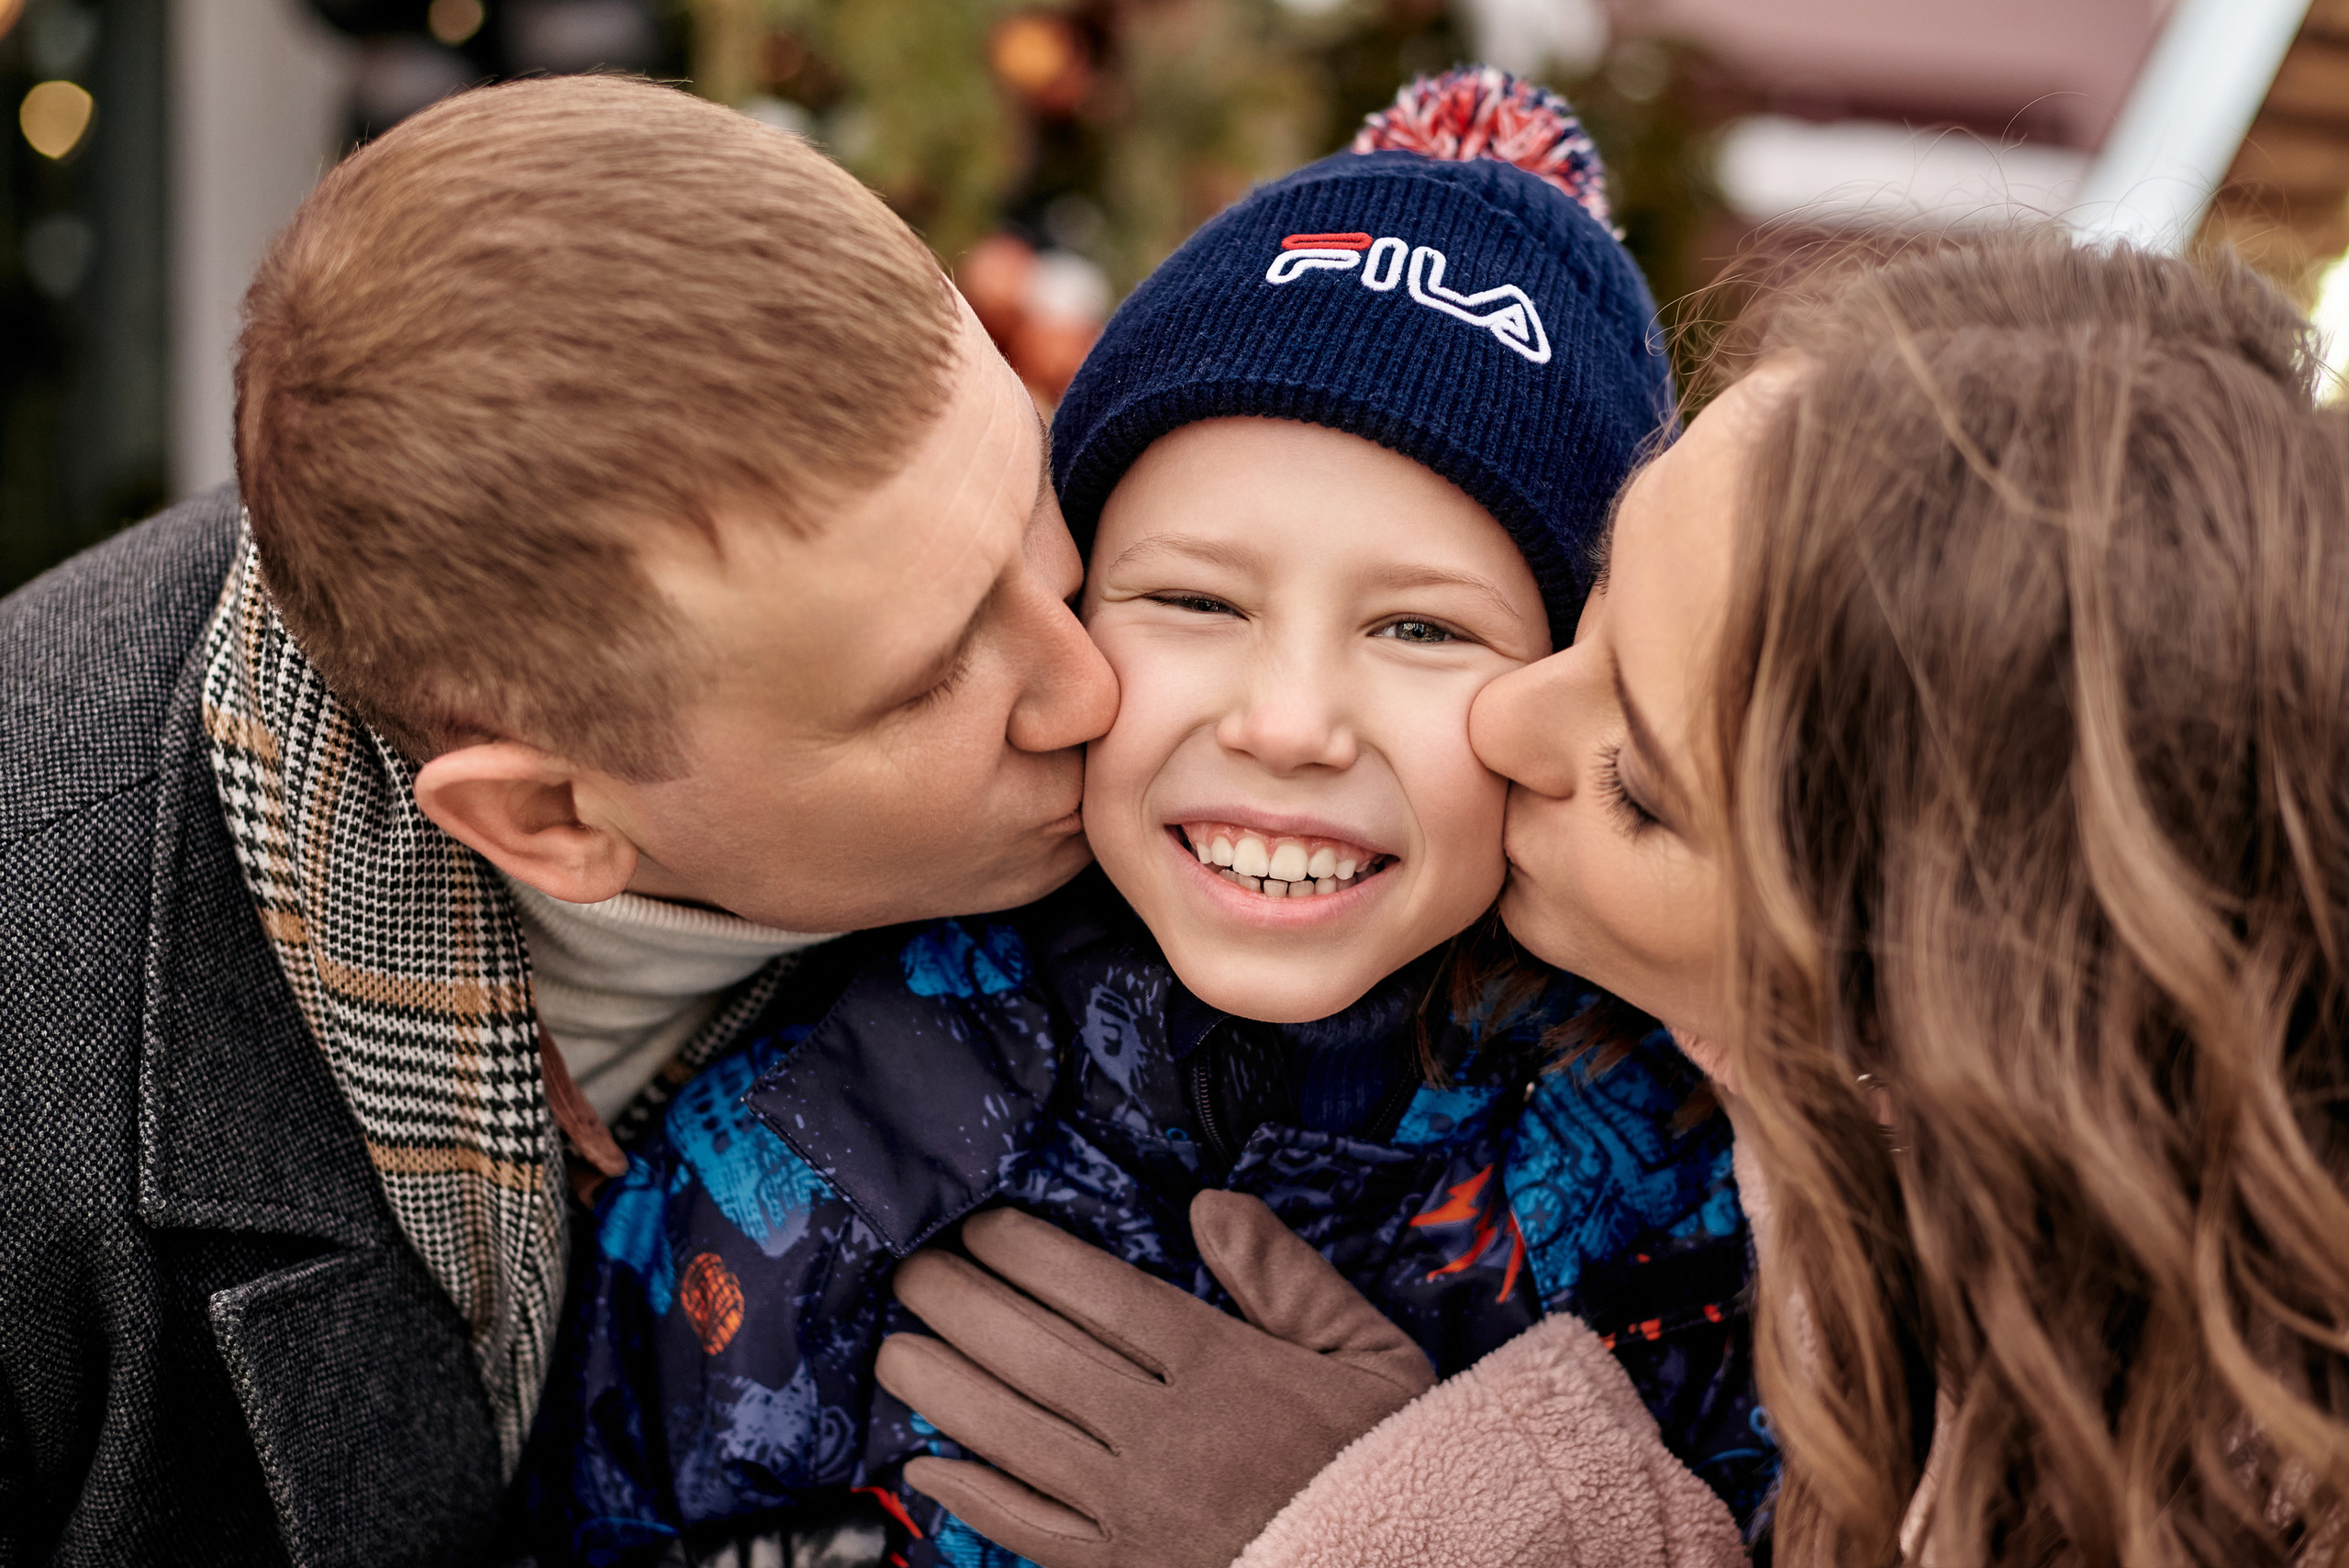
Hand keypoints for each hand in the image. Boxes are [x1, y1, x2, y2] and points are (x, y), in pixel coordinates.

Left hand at [874, 1191, 1435, 1567]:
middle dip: (963, 1306)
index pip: (1098, 1294)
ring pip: (1016, 1436)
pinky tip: (927, 1464)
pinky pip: (1029, 1531)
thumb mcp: (1368, 1351)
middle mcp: (1164, 1434)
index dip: (1027, 1255)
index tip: (979, 1227)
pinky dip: (972, 1496)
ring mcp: (1136, 1509)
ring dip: (944, 1387)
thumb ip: (1287, 1274)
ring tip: (894, 1348)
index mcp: (1222, 1368)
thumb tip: (1208, 1204)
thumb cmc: (1385, 1457)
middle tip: (911, 1270)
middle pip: (1038, 1355)